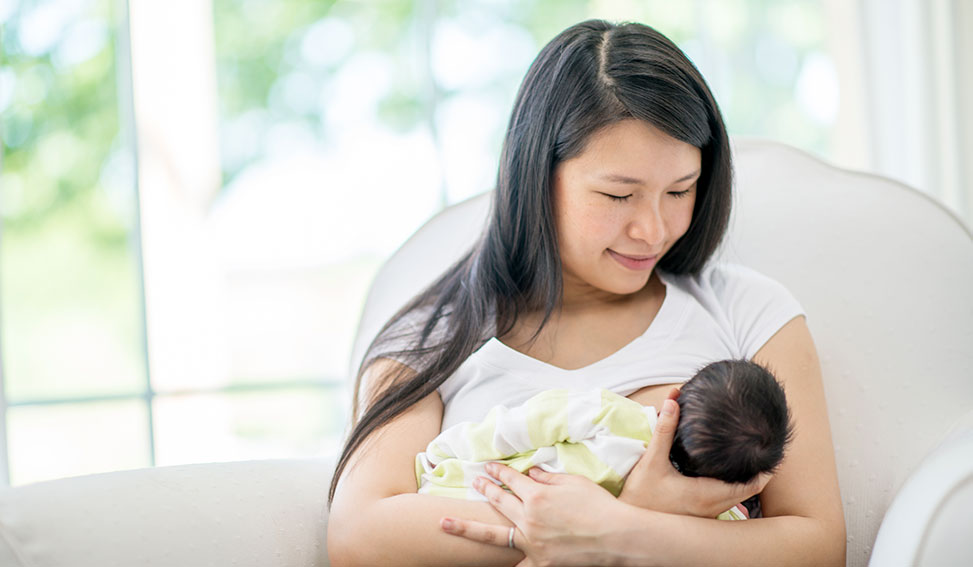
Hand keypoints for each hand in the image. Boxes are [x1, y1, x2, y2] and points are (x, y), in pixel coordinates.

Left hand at [440, 463, 622, 566]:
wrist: (618, 537)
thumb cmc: (601, 506)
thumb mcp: (575, 482)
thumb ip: (549, 478)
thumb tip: (531, 473)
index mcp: (537, 495)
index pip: (511, 480)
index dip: (498, 472)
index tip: (488, 467)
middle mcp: (529, 518)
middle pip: (499, 501)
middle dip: (484, 489)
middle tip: (472, 482)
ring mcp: (532, 542)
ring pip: (494, 533)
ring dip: (468, 527)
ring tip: (445, 523)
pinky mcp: (541, 561)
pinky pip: (518, 565)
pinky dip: (508, 564)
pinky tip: (491, 566)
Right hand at [618, 388, 771, 517]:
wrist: (630, 525)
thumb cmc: (641, 496)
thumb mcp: (652, 460)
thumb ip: (664, 430)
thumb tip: (673, 401)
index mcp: (706, 494)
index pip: (750, 485)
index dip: (765, 469)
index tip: (772, 451)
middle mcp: (711, 508)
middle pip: (749, 491)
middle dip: (759, 472)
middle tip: (765, 450)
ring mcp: (707, 515)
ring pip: (738, 498)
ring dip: (746, 481)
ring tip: (751, 459)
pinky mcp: (700, 516)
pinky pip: (726, 502)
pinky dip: (733, 488)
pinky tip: (726, 475)